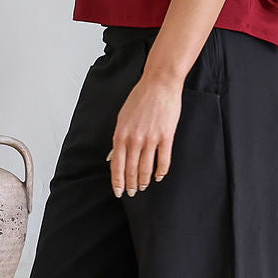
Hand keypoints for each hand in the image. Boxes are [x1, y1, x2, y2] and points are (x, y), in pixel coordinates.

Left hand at [105, 72, 183, 195]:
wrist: (159, 84)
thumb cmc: (140, 98)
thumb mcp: (122, 117)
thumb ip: (118, 139)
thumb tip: (112, 157)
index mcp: (121, 134)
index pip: (116, 165)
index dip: (117, 181)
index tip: (118, 192)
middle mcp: (134, 139)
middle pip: (131, 170)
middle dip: (130, 184)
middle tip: (131, 193)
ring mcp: (151, 139)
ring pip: (146, 168)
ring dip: (144, 181)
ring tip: (143, 186)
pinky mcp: (166, 137)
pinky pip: (163, 160)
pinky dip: (161, 172)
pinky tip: (159, 177)